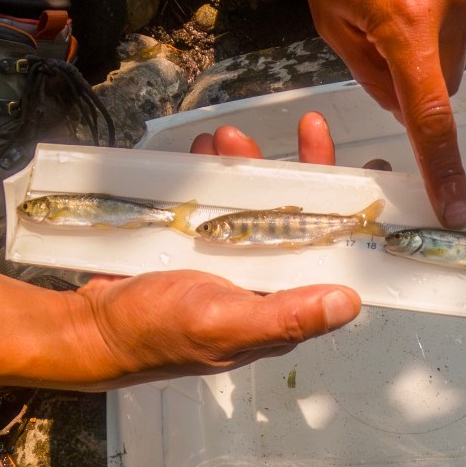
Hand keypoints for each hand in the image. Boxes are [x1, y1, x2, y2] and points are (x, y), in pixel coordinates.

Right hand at [46, 112, 363, 389]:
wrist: (90, 328)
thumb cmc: (156, 337)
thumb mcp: (223, 325)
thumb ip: (285, 317)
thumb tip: (348, 302)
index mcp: (283, 306)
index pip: (336, 258)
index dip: (358, 218)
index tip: (375, 175)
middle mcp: (265, 281)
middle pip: (304, 218)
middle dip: (305, 172)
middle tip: (307, 129)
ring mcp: (231, 259)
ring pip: (259, 202)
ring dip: (251, 166)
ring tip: (228, 141)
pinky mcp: (199, 243)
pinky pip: (218, 199)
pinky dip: (214, 173)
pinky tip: (204, 153)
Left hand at [295, 0, 465, 228]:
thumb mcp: (333, 24)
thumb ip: (373, 77)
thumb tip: (406, 112)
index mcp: (406, 25)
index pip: (432, 114)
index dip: (444, 167)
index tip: (456, 207)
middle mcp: (453, 4)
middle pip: (446, 81)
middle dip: (419, 79)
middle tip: (386, 42)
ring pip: (462, 49)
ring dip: (435, 44)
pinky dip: (450, 10)